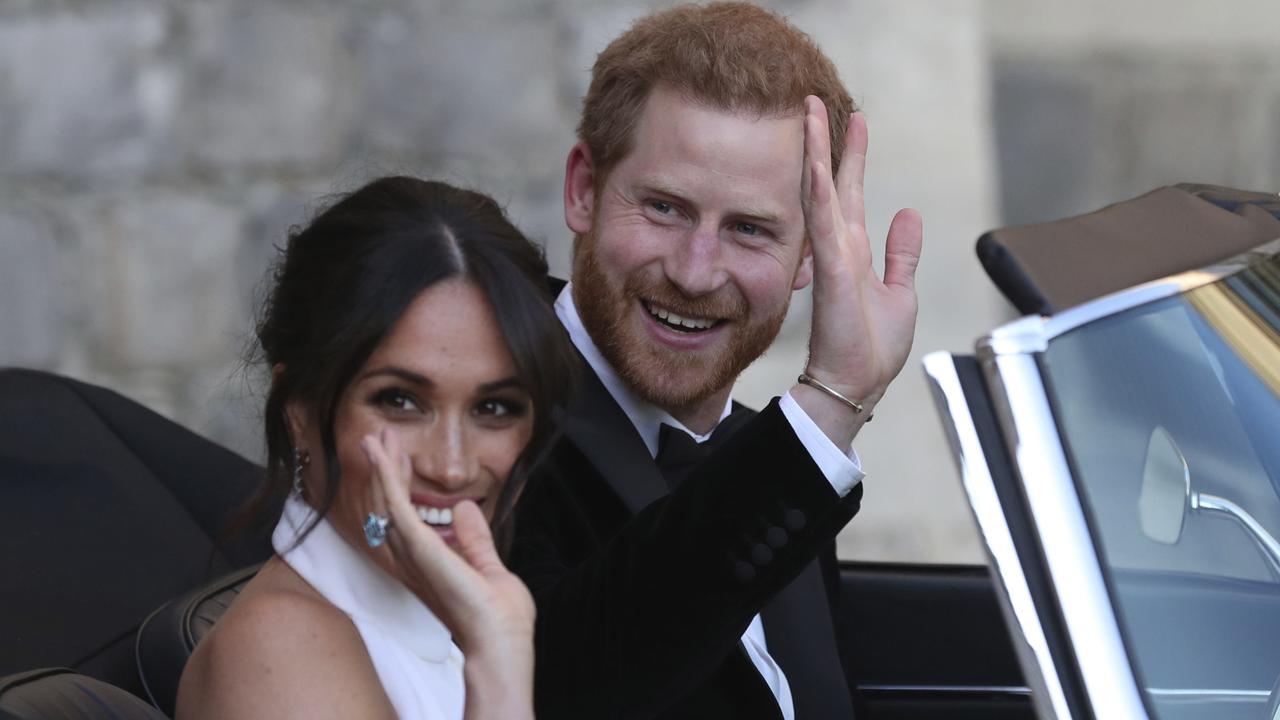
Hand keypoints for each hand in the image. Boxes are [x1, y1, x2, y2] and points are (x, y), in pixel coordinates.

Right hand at [362, 430, 534, 659]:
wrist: (501, 643)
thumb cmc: (498, 619)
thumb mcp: (488, 567)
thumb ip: (474, 539)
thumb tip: (466, 508)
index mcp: (426, 564)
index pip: (404, 516)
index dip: (400, 483)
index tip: (402, 456)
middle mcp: (411, 560)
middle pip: (387, 506)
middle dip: (384, 469)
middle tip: (380, 436)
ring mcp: (413, 555)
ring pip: (385, 502)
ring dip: (381, 467)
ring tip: (376, 436)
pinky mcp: (420, 549)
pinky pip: (395, 506)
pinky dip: (387, 476)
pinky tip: (382, 454)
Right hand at [797, 96, 922, 434]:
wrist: (856, 384)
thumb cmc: (873, 348)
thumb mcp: (900, 292)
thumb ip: (902, 253)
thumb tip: (909, 214)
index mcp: (854, 252)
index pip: (850, 193)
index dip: (852, 156)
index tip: (853, 121)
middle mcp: (838, 248)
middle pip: (831, 182)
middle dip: (826, 141)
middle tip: (816, 101)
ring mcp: (832, 257)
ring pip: (820, 193)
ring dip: (816, 153)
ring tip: (811, 115)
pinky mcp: (832, 273)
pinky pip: (823, 224)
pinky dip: (819, 193)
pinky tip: (817, 164)